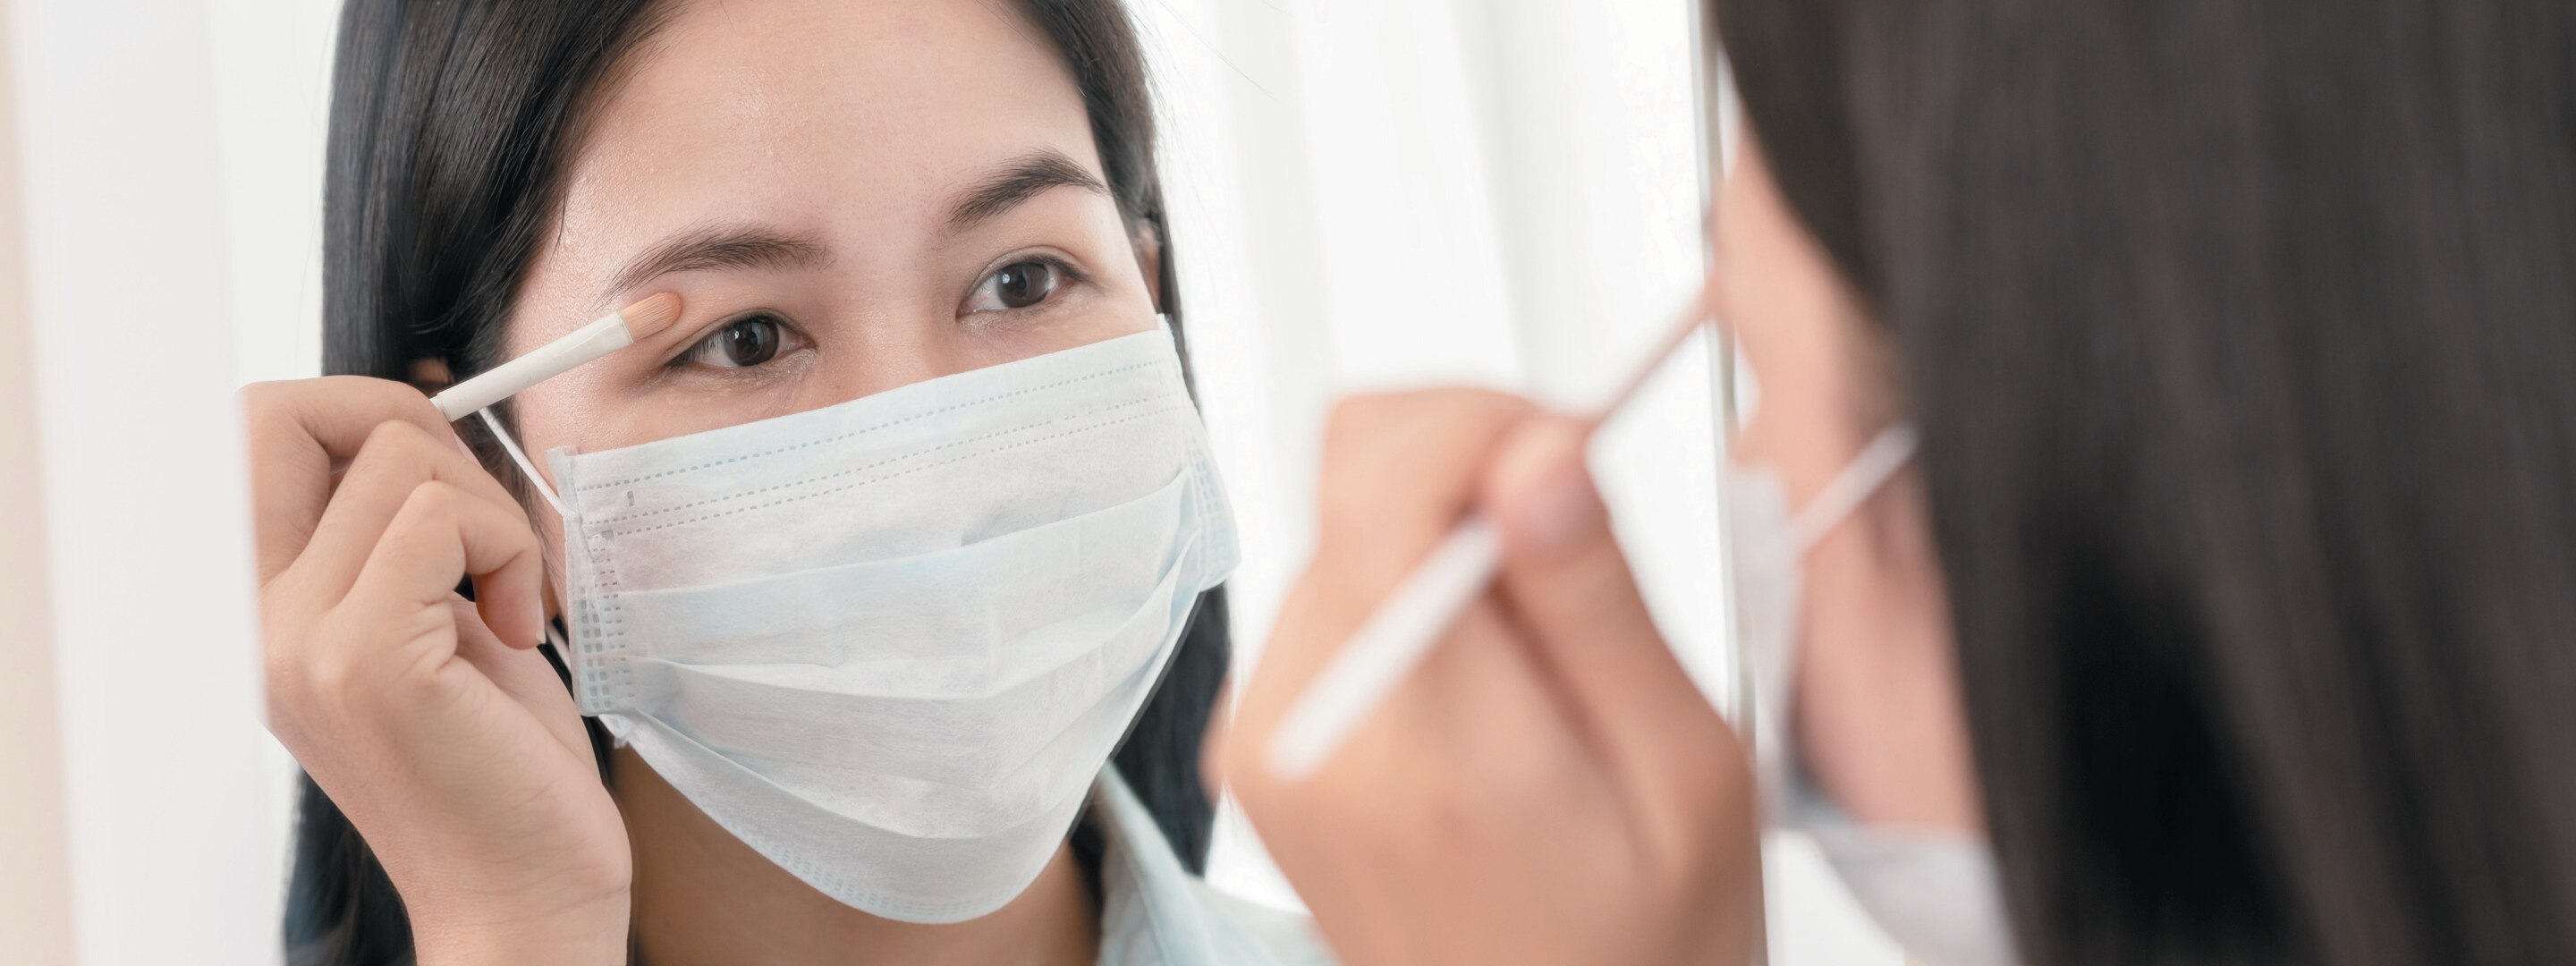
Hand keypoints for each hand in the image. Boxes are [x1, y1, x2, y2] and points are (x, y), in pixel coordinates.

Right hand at [245, 377, 627, 964]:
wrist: (521, 888)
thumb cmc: (495, 755)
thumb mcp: (427, 618)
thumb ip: (395, 533)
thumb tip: (415, 426)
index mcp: (255, 604)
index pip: (253, 425)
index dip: (359, 411)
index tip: (441, 479)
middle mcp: (250, 620)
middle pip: (287, 409)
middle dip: (412, 424)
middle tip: (481, 522)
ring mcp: (296, 640)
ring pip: (397, 455)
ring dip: (491, 510)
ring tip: (511, 600)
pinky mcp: (365, 659)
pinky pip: (441, 516)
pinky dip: (511, 549)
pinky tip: (522, 626)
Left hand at [1221, 390, 1760, 965]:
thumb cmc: (1636, 950)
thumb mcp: (1681, 774)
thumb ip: (1594, 600)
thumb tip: (1534, 451)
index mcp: (1410, 737)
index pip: (1377, 467)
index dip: (1485, 420)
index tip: (1571, 465)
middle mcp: (1299, 726)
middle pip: (1355, 479)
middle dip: (1477, 473)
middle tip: (1579, 550)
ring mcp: (1263, 735)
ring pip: (1345, 525)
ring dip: (1446, 541)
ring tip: (1545, 650)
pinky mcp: (1260, 739)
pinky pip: (1329, 597)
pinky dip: (1411, 597)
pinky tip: (1490, 681)